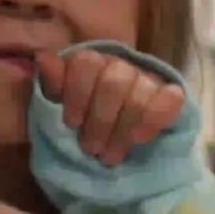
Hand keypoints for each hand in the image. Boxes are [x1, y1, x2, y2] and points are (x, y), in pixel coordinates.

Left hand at [35, 47, 182, 166]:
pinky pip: (171, 98)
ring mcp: (148, 78)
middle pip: (115, 82)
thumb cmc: (80, 117)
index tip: (72, 123)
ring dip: (123, 130)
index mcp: (90, 62)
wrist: (112, 135)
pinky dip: (154, 119)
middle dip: (101, 120)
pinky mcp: (170, 94)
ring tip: (110, 155)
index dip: (78, 93)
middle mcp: (120, 65)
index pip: (87, 63)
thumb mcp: (56, 102)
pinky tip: (140, 139)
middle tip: (92, 148)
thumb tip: (44, 58)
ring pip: (140, 94)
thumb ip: (51, 82)